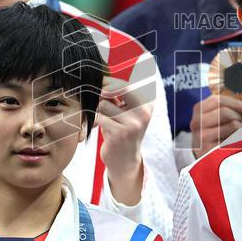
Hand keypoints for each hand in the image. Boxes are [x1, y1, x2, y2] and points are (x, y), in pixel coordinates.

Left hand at [97, 78, 152, 205]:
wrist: (125, 161)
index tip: (102, 85)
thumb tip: (101, 79)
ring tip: (103, 120)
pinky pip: (99, 117)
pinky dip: (95, 121)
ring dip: (98, 111)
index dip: (110, 82)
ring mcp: (134, 123)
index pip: (127, 83)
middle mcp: (144, 112)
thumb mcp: (125, 112)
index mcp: (147, 104)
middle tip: (98, 97)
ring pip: (104, 104)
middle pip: (119, 87)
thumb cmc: (121, 132)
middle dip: (105, 90)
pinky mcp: (121, 133)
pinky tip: (98, 128)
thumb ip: (117, 96)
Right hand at [190, 94, 241, 158]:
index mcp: (198, 109)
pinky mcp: (208, 148)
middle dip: (240, 115)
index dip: (236, 103)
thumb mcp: (217, 119)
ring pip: (231, 123)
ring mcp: (200, 134)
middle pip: (224, 110)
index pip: (218, 100)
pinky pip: (232, 138)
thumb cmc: (215, 136)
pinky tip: (236, 142)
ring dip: (241, 126)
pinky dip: (239, 138)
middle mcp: (196, 121)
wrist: (204, 161)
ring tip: (241, 132)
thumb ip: (227, 109)